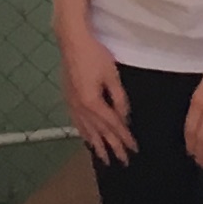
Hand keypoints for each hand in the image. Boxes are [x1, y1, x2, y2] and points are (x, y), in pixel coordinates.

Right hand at [60, 24, 135, 164]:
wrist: (72, 41)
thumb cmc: (95, 55)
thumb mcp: (112, 76)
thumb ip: (119, 99)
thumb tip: (124, 117)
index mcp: (92, 103)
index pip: (113, 125)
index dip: (124, 138)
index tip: (134, 149)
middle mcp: (81, 108)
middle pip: (100, 132)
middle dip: (113, 147)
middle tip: (123, 162)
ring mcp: (72, 104)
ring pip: (87, 130)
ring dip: (97, 145)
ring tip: (105, 159)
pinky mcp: (68, 99)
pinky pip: (77, 123)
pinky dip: (84, 134)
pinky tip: (87, 139)